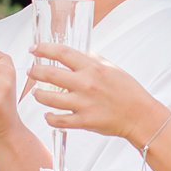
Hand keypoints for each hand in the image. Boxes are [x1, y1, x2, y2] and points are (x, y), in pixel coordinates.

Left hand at [29, 43, 159, 142]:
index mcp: (92, 67)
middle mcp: (86, 83)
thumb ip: (93, 60)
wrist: (140, 115)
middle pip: (50, 74)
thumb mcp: (112, 68)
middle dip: (35, 71)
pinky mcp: (84, 121)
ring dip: (38, 95)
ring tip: (36, 93)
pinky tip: (48, 114)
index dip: (44, 49)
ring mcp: (83, 103)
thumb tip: (79, 53)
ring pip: (49, 98)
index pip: (62, 53)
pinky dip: (49, 117)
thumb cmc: (128, 91)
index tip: (34, 49)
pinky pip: (59, 120)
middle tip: (30, 71)